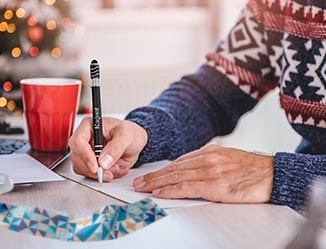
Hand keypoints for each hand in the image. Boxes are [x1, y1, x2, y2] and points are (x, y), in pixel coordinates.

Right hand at [68, 117, 147, 181]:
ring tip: (117, 168)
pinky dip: (104, 176)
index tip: (95, 166)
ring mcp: (87, 152)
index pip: (78, 141)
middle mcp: (85, 139)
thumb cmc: (130, 132)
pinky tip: (116, 170)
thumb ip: (116, 147)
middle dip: (94, 168)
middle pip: (77, 157)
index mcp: (89, 126)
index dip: (85, 155)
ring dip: (99, 173)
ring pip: (82, 168)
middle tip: (108, 172)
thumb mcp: (127, 135)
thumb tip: (103, 161)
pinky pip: (90, 175)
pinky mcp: (91, 164)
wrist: (136, 142)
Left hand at [133, 144, 273, 203]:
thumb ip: (208, 163)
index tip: (152, 175)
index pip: (179, 161)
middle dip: (154, 175)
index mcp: (209, 152)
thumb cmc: (252, 169)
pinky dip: (170, 189)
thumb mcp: (227, 159)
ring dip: (156, 182)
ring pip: (176, 176)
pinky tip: (159, 192)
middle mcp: (206, 159)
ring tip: (142, 187)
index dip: (163, 169)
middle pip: (174, 168)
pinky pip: (187, 187)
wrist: (273, 174)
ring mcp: (210, 170)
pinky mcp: (215, 184)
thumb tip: (191, 171)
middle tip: (139, 181)